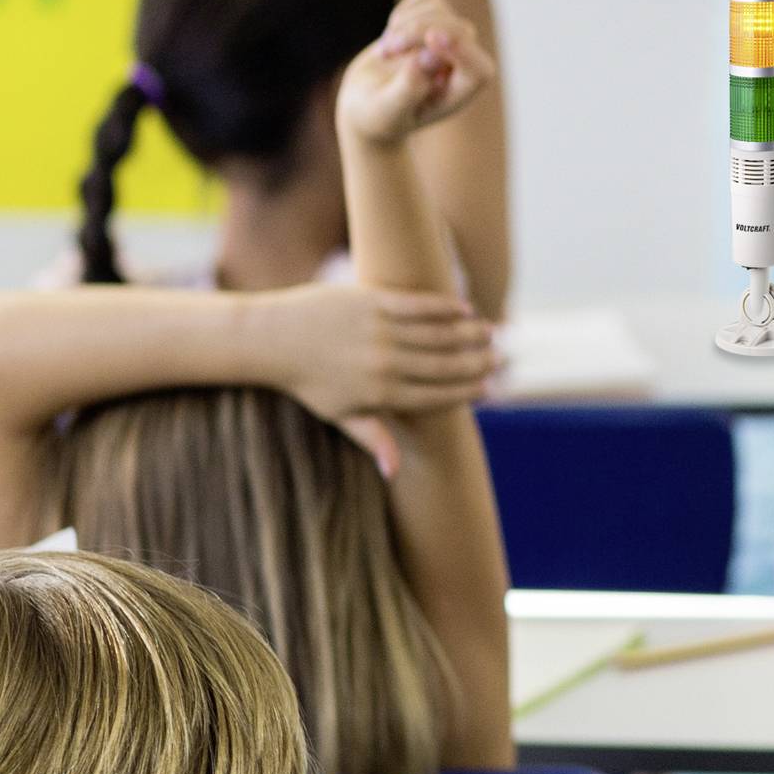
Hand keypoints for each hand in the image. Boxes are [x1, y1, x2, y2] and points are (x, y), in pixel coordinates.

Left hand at [251, 282, 496, 422]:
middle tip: (500, 359)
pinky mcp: (371, 301)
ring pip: (438, 334)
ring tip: (491, 333)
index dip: (466, 392)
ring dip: (470, 334)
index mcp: (379, 395)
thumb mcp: (339, 415)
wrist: (273, 339)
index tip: (488, 388)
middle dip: (477, 363)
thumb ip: (372, 437)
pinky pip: (418, 305)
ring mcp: (379, 331)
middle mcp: (384, 364)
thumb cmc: (307, 381)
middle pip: (444, 365)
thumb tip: (394, 472)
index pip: (435, 396)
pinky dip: (445, 307)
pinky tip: (465, 309)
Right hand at [337, 0, 496, 145]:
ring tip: (385, 52)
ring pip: (441, 11)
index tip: (431, 39)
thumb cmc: (380, 115)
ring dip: (406, 24)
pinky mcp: (434, 21)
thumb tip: (429, 56)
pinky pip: (426, 0)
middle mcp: (462, 64)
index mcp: (460, 93)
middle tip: (386, 51)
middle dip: (419, 32)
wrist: (367, 102)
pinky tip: (391, 36)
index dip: (462, 50)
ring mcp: (450, 40)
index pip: (480, 69)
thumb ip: (409, 89)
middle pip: (459, 31)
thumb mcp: (387, 111)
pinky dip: (404, 13)